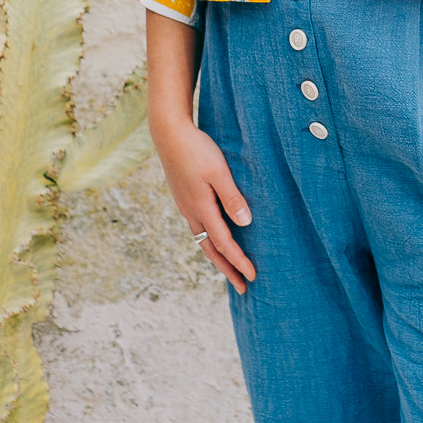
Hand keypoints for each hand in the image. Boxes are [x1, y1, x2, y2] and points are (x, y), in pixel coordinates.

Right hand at [152, 119, 256, 294]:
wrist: (169, 134)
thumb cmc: (197, 150)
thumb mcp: (219, 172)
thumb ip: (232, 197)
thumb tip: (245, 224)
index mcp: (202, 208)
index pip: (224, 243)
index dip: (239, 261)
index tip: (253, 277)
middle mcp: (192, 212)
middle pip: (211, 250)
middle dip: (228, 270)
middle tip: (243, 288)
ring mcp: (186, 206)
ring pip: (202, 241)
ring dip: (217, 258)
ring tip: (229, 270)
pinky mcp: (184, 198)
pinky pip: (198, 229)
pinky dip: (208, 242)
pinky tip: (213, 239)